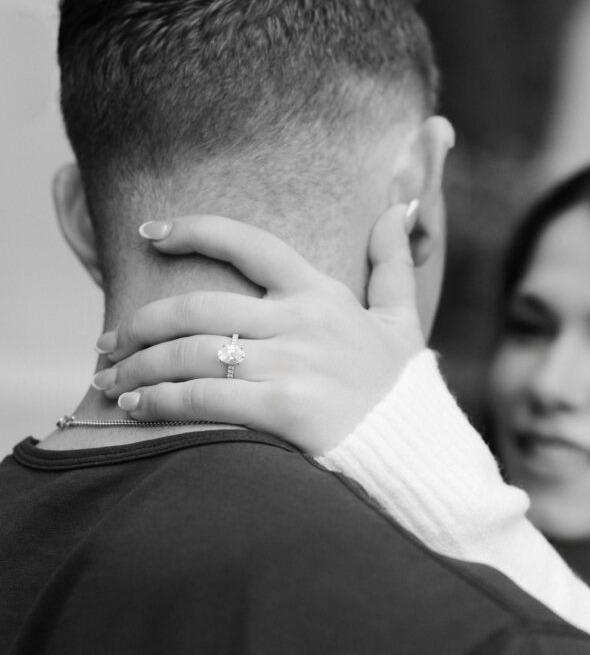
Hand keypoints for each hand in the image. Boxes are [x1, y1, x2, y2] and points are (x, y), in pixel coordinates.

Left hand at [92, 203, 424, 454]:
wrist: (414, 449)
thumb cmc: (396, 386)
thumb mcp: (401, 318)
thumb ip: (393, 262)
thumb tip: (403, 204)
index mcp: (320, 292)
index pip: (250, 244)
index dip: (194, 230)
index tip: (150, 233)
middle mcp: (302, 321)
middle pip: (200, 306)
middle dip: (143, 322)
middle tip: (112, 339)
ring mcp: (293, 364)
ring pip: (192, 352)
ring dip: (139, 365)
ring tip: (111, 375)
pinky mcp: (284, 410)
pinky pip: (203, 397)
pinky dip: (159, 399)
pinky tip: (133, 405)